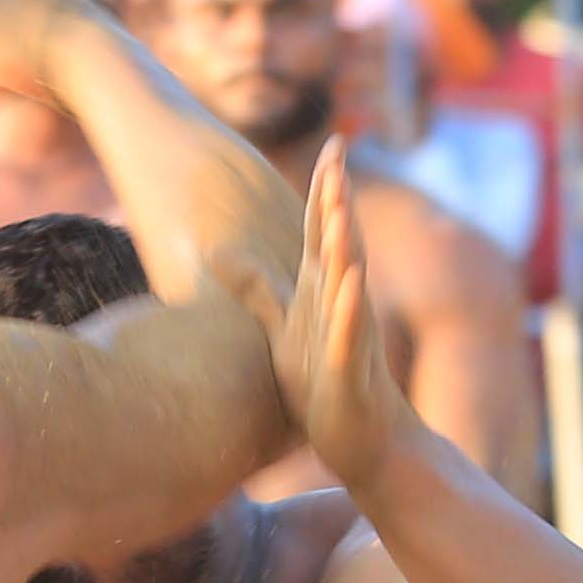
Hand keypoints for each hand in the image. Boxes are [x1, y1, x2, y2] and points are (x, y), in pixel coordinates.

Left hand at [258, 146, 401, 495]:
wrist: (365, 441)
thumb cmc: (324, 384)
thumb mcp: (282, 331)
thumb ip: (258, 289)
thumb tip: (217, 252)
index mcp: (322, 289)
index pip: (324, 229)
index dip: (326, 187)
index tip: (331, 141)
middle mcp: (340, 303)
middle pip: (341, 241)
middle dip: (339, 198)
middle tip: (338, 152)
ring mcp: (348, 335)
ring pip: (349, 281)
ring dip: (346, 245)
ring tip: (341, 207)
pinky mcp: (349, 371)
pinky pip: (349, 336)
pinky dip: (349, 309)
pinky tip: (350, 284)